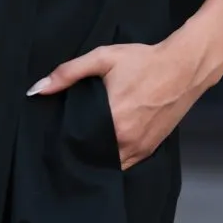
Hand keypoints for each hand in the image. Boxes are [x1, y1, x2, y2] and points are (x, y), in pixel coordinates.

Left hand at [25, 38, 206, 169]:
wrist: (184, 66)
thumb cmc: (144, 61)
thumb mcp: (103, 58)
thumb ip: (68, 73)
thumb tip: (37, 88)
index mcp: (113, 122)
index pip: (78, 143)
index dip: (65, 141)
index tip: (54, 136)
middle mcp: (127, 141)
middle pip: (93, 155)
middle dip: (79, 150)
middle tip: (66, 140)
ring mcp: (141, 148)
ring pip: (110, 163)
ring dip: (97, 156)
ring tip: (85, 144)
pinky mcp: (151, 149)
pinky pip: (126, 163)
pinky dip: (114, 158)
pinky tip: (106, 146)